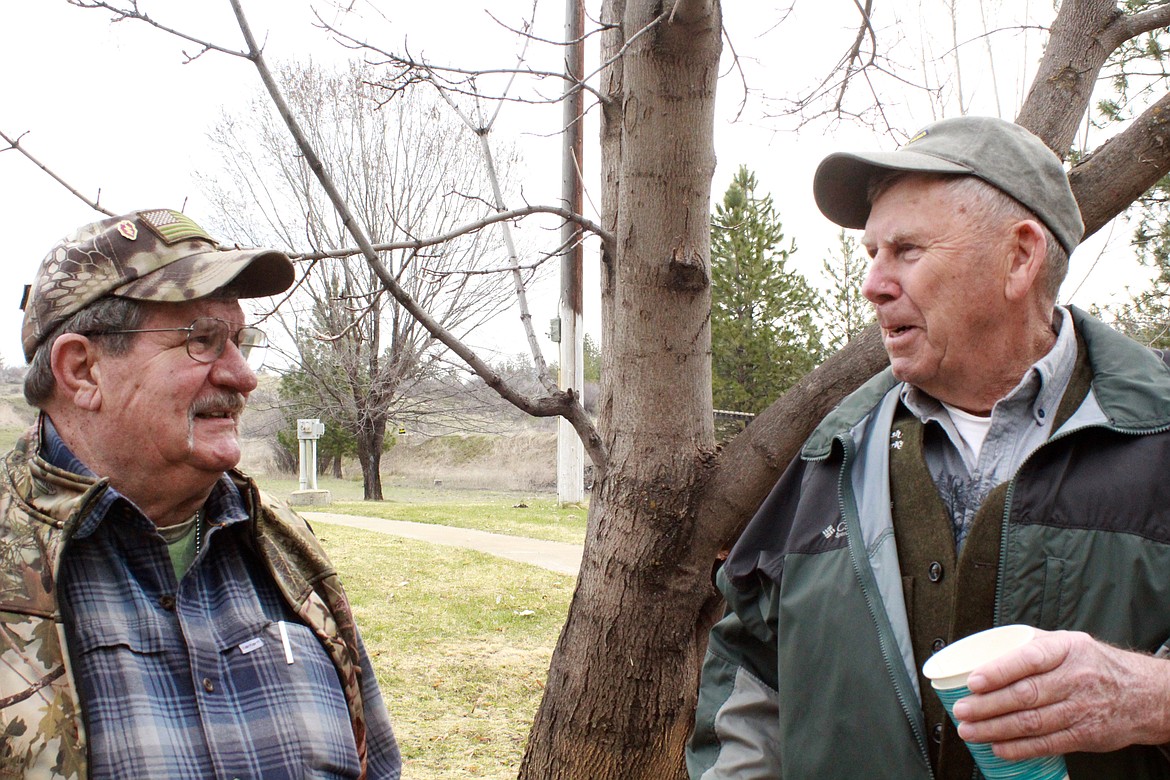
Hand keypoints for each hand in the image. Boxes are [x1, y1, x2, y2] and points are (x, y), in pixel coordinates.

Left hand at [950, 629, 1169, 759]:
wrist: (1143, 694)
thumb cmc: (1094, 664)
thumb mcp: (1068, 642)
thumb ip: (1030, 644)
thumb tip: (984, 649)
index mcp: (1066, 649)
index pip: (1029, 659)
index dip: (999, 671)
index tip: (973, 681)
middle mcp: (1075, 678)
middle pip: (1025, 695)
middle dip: (987, 705)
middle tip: (961, 710)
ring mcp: (1081, 709)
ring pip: (1032, 722)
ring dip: (995, 729)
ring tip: (970, 731)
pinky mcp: (1085, 735)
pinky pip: (1048, 744)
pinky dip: (1019, 748)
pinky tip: (998, 748)